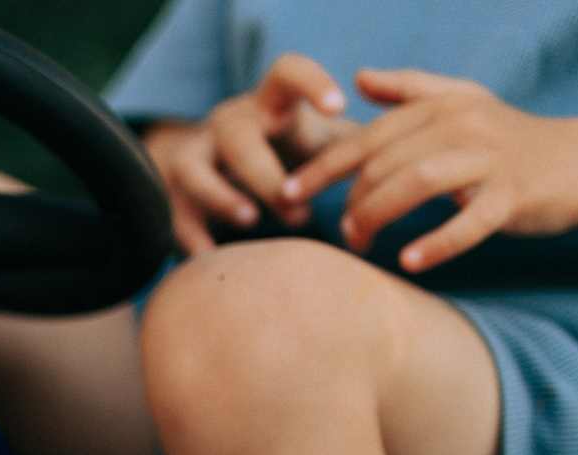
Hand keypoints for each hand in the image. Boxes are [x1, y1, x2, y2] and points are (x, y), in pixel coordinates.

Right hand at [144, 53, 355, 254]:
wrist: (209, 169)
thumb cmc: (284, 154)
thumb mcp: (319, 141)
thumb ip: (357, 145)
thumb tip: (408, 161)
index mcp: (269, 105)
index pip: (287, 73)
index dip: (312, 83)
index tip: (339, 106)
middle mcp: (227, 125)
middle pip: (239, 137)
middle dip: (267, 174)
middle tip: (298, 210)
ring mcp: (193, 157)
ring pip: (195, 171)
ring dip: (223, 196)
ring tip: (251, 221)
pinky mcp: (170, 195)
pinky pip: (173, 215)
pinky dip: (192, 238)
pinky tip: (211, 258)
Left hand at [286, 68, 577, 270]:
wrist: (574, 163)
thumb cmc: (503, 138)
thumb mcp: (460, 102)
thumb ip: (409, 91)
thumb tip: (359, 79)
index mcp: (440, 106)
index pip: (366, 138)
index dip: (321, 168)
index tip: (284, 194)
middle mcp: (462, 125)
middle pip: (384, 164)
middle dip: (352, 203)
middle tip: (342, 235)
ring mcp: (489, 159)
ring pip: (417, 184)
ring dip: (379, 217)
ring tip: (362, 244)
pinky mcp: (512, 195)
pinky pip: (468, 221)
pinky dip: (436, 243)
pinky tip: (409, 261)